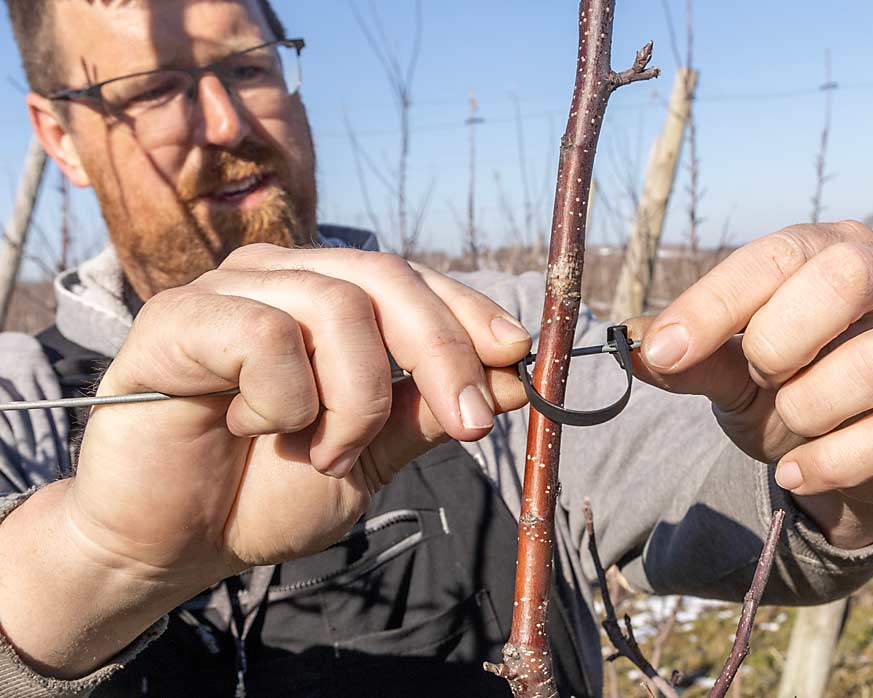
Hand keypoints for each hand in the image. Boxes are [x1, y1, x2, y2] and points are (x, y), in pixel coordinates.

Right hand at [67, 244, 530, 587]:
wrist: (173, 543)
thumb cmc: (266, 492)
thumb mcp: (371, 455)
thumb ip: (427, 413)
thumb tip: (510, 378)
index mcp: (326, 298)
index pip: (412, 280)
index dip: (469, 313)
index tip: (517, 356)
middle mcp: (281, 278)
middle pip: (386, 278)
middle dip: (440, 352)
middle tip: (468, 423)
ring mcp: (228, 289)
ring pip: (335, 306)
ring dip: (353, 400)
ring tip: (325, 453)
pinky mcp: (177, 317)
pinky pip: (265, 337)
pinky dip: (283, 400)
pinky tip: (253, 426)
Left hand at [627, 221, 872, 547]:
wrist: (841, 455)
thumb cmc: (787, 389)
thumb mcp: (732, 370)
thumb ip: (691, 358)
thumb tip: (632, 343)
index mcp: (830, 251)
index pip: (774, 255)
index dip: (714, 303)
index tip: (662, 349)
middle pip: (843, 278)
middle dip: (777, 340)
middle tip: (758, 375)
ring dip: (807, 405)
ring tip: (787, 420)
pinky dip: (832, 460)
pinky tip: (797, 469)